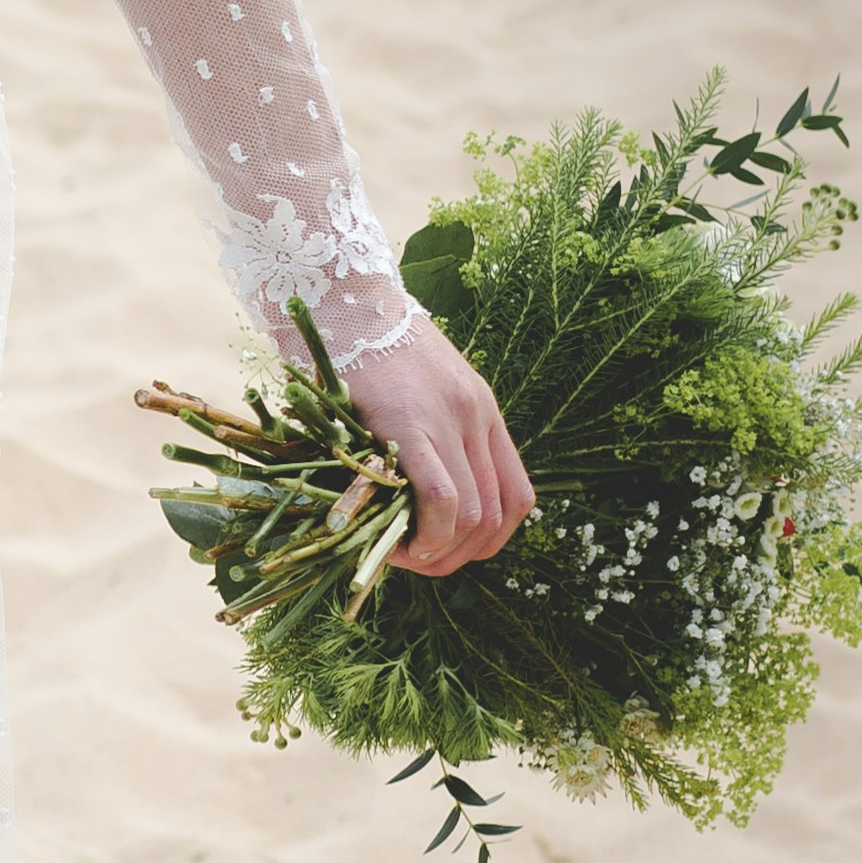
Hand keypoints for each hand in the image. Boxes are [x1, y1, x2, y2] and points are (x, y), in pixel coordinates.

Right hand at [337, 327, 531, 574]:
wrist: (345, 300)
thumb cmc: (367, 348)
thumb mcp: (417, 391)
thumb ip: (430, 434)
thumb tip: (416, 494)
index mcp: (483, 411)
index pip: (516, 497)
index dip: (490, 539)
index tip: (450, 550)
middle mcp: (476, 418)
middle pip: (496, 515)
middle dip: (460, 555)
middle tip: (419, 562)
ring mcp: (449, 421)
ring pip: (472, 515)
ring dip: (439, 551)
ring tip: (401, 555)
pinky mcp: (412, 425)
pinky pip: (442, 498)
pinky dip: (429, 534)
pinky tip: (399, 544)